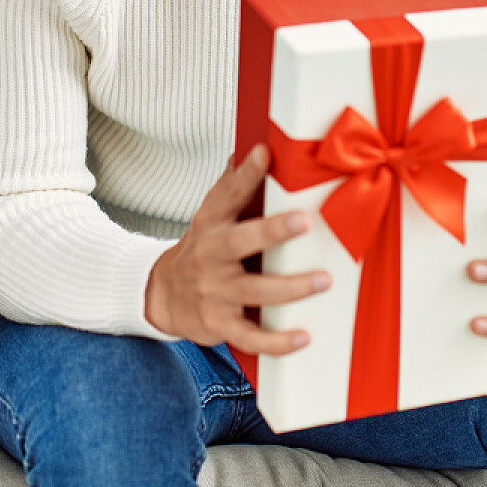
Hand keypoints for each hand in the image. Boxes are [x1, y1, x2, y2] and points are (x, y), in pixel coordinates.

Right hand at [146, 145, 331, 354]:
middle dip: (273, 231)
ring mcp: (214, 292)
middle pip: (241, 242)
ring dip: (290, 287)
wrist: (162, 296)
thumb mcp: (210, 216)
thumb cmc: (202, 249)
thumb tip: (252, 144)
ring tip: (323, 280)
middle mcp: (211, 256)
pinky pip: (251, 336)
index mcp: (211, 223)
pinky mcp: (220, 325)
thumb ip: (232, 185)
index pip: (227, 194)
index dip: (244, 173)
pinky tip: (303, 337)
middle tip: (304, 221)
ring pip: (254, 290)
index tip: (263, 152)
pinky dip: (277, 341)